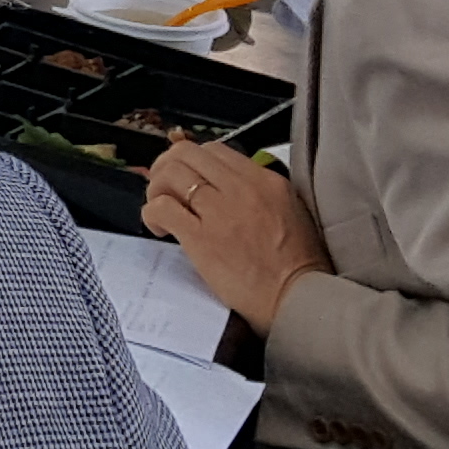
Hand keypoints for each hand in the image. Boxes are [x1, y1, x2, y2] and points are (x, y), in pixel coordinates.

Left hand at [141, 139, 332, 333]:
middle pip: (186, 153)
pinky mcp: (201, 238)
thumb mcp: (290, 210)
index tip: (187, 177)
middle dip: (167, 167)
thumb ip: (259, 192)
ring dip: (156, 189)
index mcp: (264, 180)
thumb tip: (226, 187)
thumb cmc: (296, 265)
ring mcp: (219, 211)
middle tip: (164, 189)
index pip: (214, 150)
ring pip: (170, 174)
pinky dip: (152, 213)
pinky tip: (161, 228)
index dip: (192, 161)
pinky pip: (162, 208)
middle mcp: (241, 188)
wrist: (296, 297)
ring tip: (161, 209)